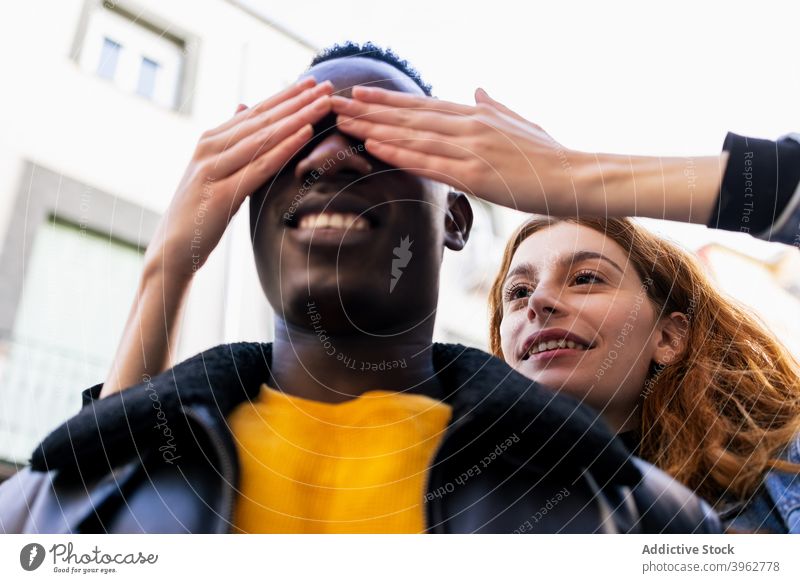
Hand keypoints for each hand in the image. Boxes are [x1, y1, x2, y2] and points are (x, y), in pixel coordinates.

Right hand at [144, 77, 333, 282]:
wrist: (171, 250)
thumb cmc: (198, 214)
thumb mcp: (214, 172)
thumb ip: (230, 142)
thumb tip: (243, 107)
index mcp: (210, 141)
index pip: (255, 112)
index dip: (285, 95)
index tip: (312, 82)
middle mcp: (210, 148)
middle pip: (263, 119)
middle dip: (297, 100)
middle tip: (326, 85)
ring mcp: (213, 169)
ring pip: (264, 137)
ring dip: (298, 117)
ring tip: (324, 103)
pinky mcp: (221, 194)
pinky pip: (260, 167)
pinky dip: (285, 147)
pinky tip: (306, 133)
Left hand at [331, 86, 586, 214]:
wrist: (578, 177)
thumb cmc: (551, 156)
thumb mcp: (521, 122)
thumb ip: (495, 106)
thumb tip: (476, 89)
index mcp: (478, 115)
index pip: (424, 106)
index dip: (390, 101)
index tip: (362, 95)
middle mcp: (470, 125)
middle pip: (410, 117)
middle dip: (370, 110)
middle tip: (336, 104)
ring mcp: (471, 149)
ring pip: (413, 135)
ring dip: (375, 127)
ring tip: (344, 122)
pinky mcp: (475, 175)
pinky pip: (429, 163)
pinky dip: (399, 153)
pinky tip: (375, 146)